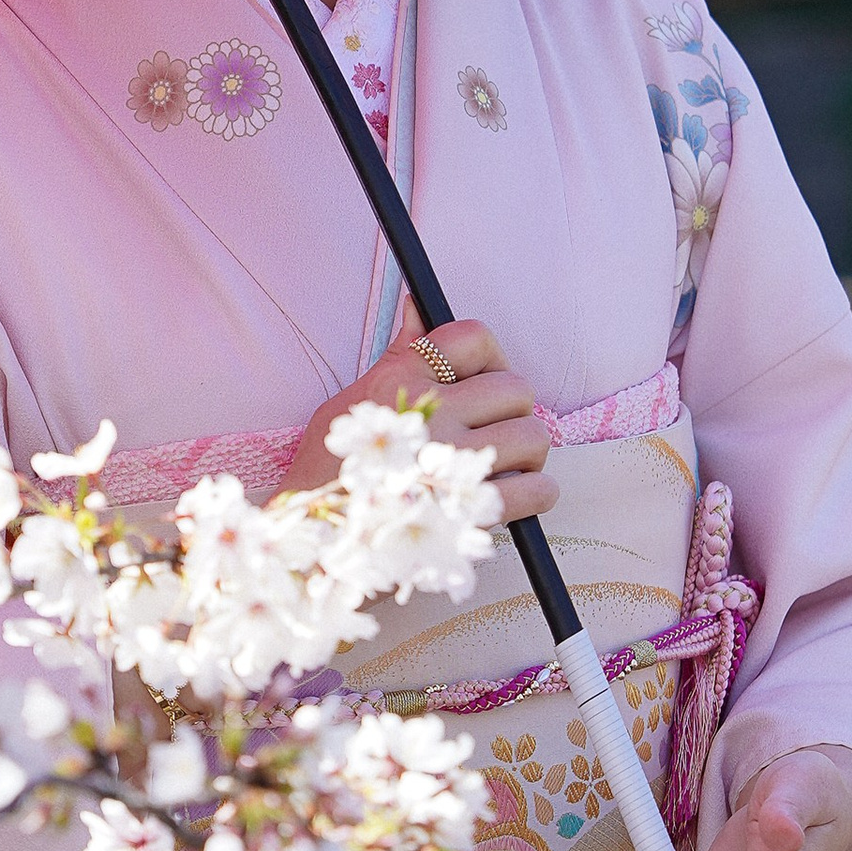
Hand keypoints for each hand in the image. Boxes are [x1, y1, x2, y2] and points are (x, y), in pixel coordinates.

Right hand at [293, 319, 556, 528]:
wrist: (313, 545)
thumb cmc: (330, 474)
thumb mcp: (350, 403)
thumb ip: (397, 356)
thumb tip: (419, 305)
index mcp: (399, 380)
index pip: (473, 337)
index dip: (491, 358)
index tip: (485, 379)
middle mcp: (428, 414)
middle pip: (516, 388)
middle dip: (514, 411)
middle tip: (497, 431)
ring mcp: (449, 462)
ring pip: (532, 436)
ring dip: (529, 454)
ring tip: (506, 467)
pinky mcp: (468, 510)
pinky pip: (536, 489)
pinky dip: (538, 493)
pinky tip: (518, 496)